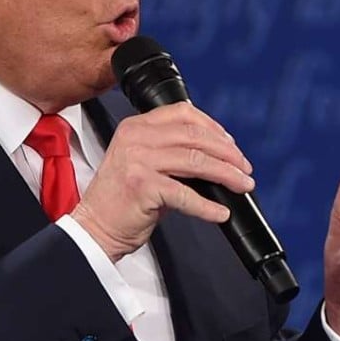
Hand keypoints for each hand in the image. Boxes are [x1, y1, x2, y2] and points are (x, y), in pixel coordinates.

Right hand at [72, 102, 253, 261]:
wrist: (94, 227)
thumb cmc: (121, 200)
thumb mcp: (141, 162)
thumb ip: (170, 151)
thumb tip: (216, 155)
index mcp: (135, 126)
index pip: (182, 113)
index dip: (213, 127)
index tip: (231, 144)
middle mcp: (135, 138)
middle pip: (194, 136)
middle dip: (227, 153)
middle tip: (244, 168)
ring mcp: (138, 160)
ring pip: (196, 161)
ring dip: (226, 175)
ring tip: (242, 186)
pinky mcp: (143, 186)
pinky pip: (186, 194)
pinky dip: (208, 206)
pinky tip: (220, 213)